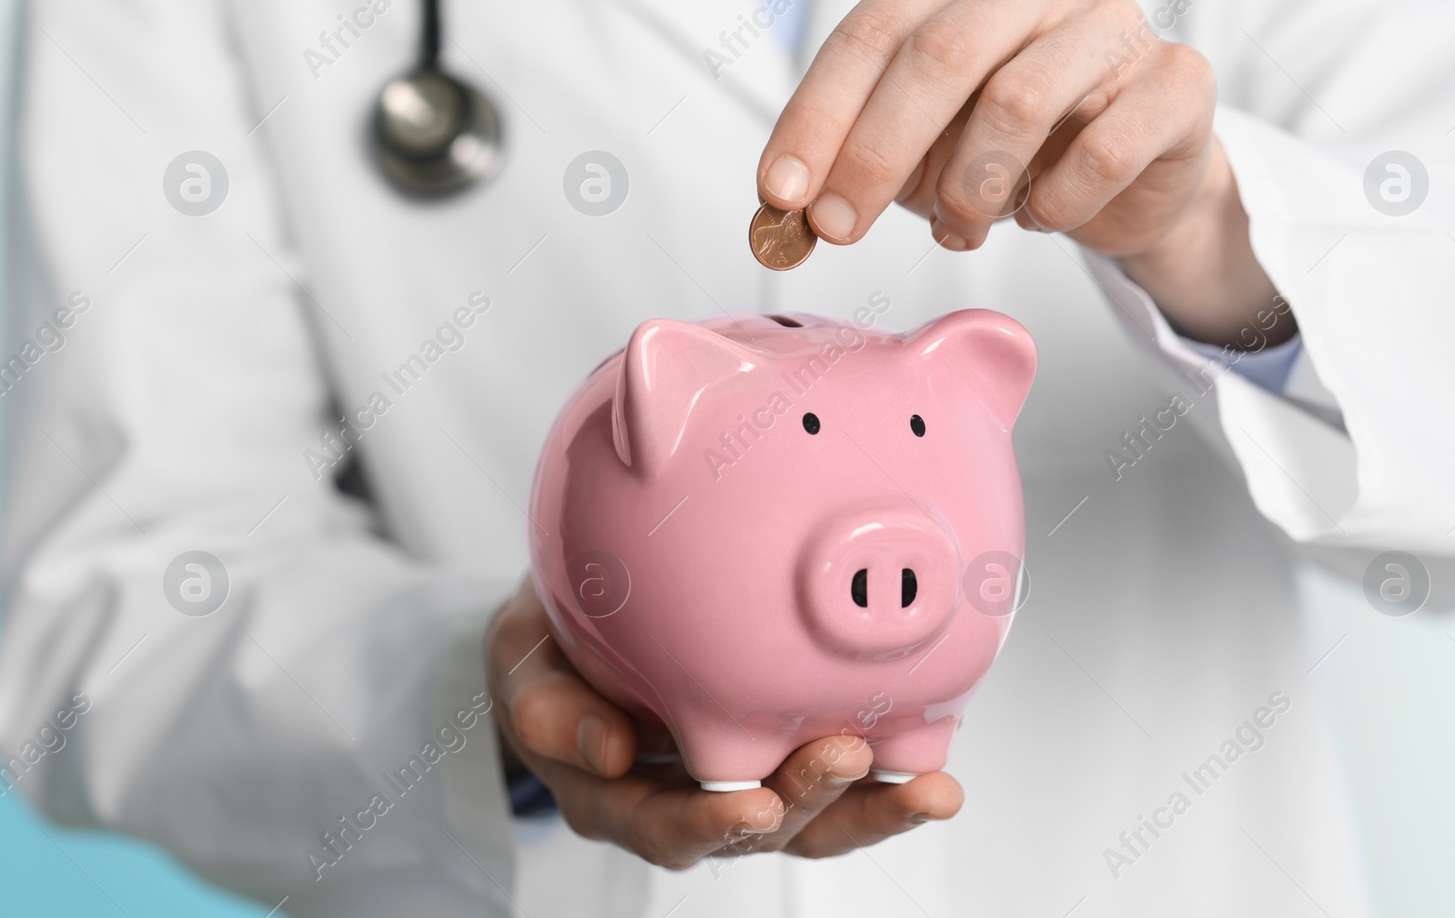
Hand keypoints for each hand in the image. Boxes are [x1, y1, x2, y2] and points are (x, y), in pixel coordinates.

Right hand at [486, 575, 963, 867]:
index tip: (756, 806)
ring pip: (812, 816)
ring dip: (873, 808)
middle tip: (850, 757)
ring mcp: (738, 780)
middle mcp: (685, 803)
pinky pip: (836, 777)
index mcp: (615, 798)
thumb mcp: (519, 666)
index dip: (712, 826)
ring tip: (933, 792)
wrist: (572, 626)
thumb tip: (611, 754)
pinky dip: (886, 774)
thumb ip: (548, 709)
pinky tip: (935, 756)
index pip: (666, 828)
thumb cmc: (545, 650)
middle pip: (757, 828)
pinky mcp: (778, 751)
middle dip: (810, 800)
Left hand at [756, 0, 1295, 349]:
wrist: (1129, 173)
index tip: (781, 194)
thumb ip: (857, 150)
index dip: (818, 117)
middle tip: (840, 228)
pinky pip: (1100, 151)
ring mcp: (1116, 16)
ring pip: (1016, 101)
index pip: (872, 30)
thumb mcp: (915, 138)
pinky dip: (1053, 204)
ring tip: (961, 226)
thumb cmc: (1006, 142)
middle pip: (940, 54)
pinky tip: (1043, 214)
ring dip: (969, 189)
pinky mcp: (1178, 80)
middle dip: (876, 154)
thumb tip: (793, 204)